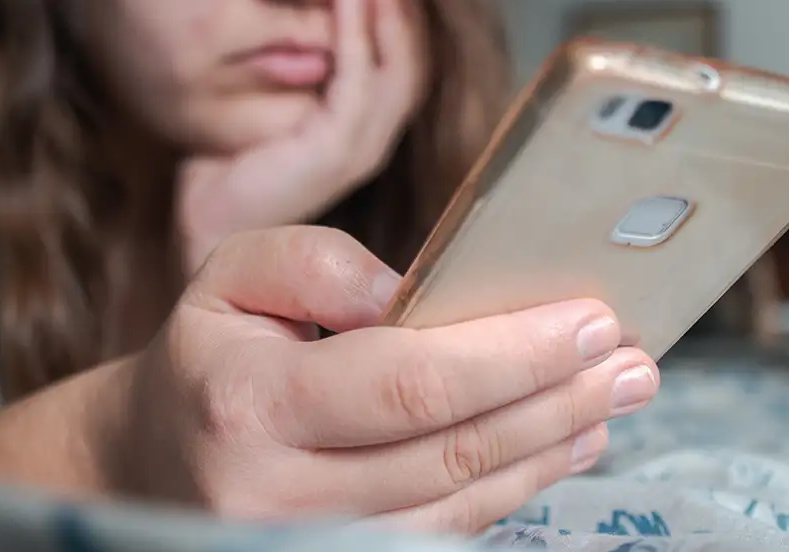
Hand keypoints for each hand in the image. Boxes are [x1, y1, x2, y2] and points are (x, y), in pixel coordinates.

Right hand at [118, 226, 658, 532]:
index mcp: (250, 406)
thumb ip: (318, 265)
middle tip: (633, 363)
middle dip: (557, 402)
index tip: (588, 321)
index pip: (408, 383)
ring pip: (462, 504)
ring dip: (552, 448)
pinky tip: (561, 446)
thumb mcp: (234, 277)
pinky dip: (516, 487)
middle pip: (453, 450)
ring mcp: (311, 545)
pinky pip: (447, 531)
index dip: (510, 355)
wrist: (156, 459)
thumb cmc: (209, 354)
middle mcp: (278, 495)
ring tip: (615, 399)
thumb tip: (414, 294)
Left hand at [178, 0, 425, 271]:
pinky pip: (359, 82)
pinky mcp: (339, 153)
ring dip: (389, 13)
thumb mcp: (274, 106)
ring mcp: (362, 149)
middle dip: (404, 6)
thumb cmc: (233, 166)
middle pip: (413, 64)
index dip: (400, 16)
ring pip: (398, 71)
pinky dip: (357, 34)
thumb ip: (300, 72)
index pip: (402, 67)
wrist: (212, 223)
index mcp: (364, 132)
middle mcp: (374, 141)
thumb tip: (303, 16)